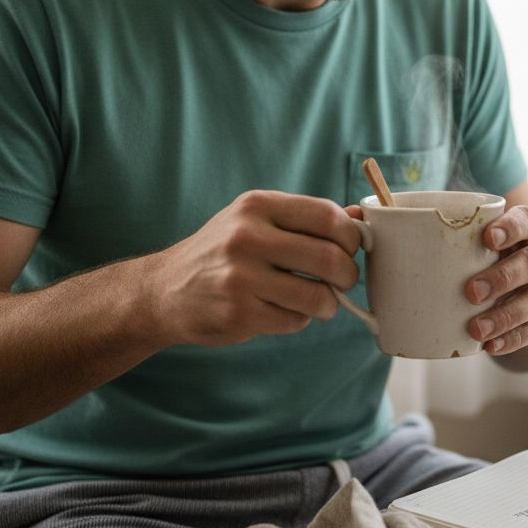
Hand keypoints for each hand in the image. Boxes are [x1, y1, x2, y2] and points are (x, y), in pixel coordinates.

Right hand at [145, 190, 360, 346]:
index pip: (328, 216)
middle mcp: (247, 237)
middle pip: (330, 258)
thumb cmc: (223, 252)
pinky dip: (299, 319)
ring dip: (328, 303)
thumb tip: (363, 218)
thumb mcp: (256, 220)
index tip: (352, 249)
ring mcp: (240, 278)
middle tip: (343, 281)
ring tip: (318, 300)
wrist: (165, 290)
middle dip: (348, 275)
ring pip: (318, 296)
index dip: (352, 236)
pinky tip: (280, 310)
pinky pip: (295, 321)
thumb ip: (307, 219)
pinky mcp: (238, 314)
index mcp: (257, 206)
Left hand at [464, 205, 527, 355]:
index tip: (487, 238)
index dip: (511, 228)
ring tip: (476, 328)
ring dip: (506, 315)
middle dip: (503, 277)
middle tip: (471, 292)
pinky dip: (514, 338)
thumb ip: (462, 244)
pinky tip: (491, 345)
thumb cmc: (501, 258)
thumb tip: (404, 249)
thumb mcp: (491, 245)